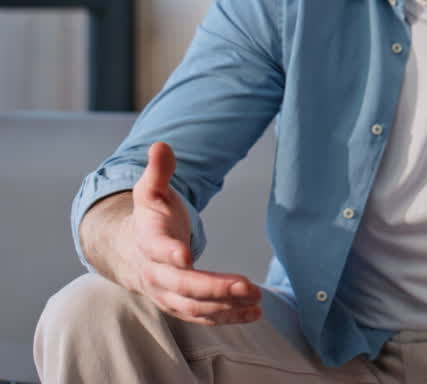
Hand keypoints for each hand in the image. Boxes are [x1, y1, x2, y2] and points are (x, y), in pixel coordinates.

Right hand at [118, 142, 261, 325]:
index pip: (156, 250)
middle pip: (182, 287)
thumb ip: (157, 171)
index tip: (186, 255)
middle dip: (214, 288)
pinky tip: (255, 313)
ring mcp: (167, 294)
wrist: (132, 251)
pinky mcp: (181, 305)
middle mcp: (155, 273)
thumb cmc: (150, 217)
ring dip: (226, 306)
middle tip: (247, 286)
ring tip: (257, 301)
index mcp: (148, 241)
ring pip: (194, 307)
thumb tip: (160, 145)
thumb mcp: (150, 191)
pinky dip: (228, 317)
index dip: (170, 253)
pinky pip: (204, 316)